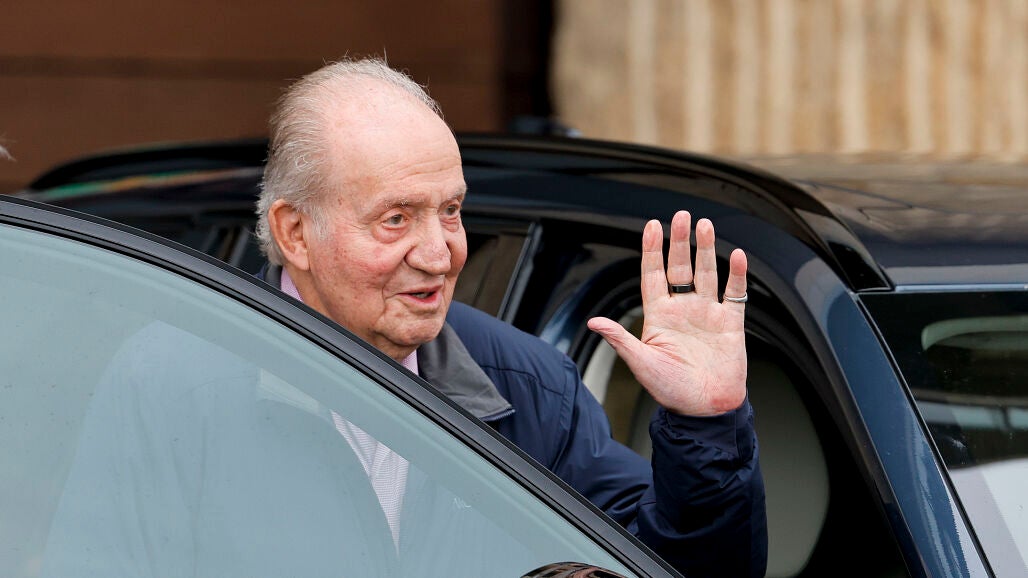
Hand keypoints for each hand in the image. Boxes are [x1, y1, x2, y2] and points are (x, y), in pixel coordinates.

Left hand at [587, 211, 747, 415]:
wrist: (705, 410)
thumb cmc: (671, 391)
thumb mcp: (642, 364)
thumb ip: (621, 339)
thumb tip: (594, 321)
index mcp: (659, 317)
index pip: (653, 276)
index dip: (652, 250)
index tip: (651, 225)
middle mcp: (683, 310)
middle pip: (680, 267)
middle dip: (679, 241)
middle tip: (681, 216)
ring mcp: (707, 314)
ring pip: (707, 273)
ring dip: (706, 249)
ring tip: (705, 225)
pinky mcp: (730, 324)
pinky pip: (735, 294)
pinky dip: (738, 274)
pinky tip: (738, 256)